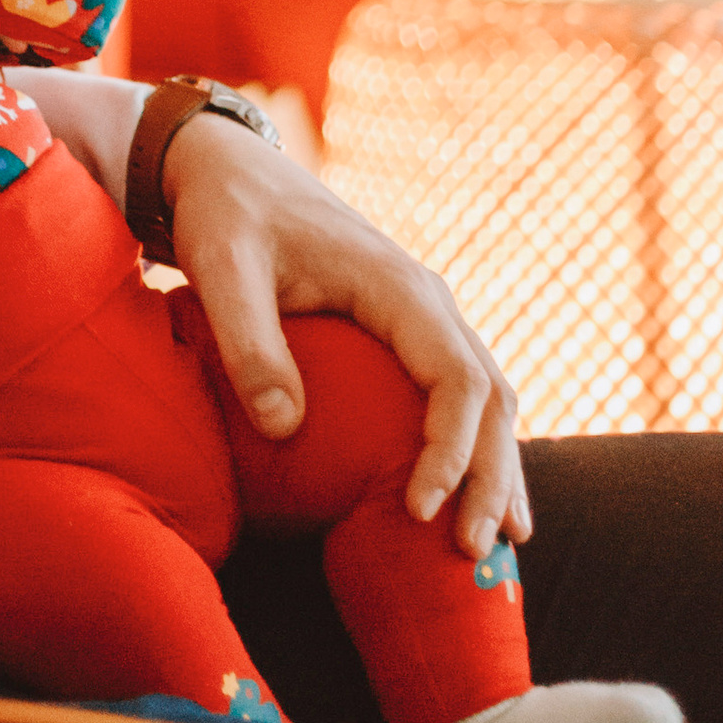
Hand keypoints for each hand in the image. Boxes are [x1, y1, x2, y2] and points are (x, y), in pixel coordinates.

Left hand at [27, 71, 528, 559]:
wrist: (226, 170)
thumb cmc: (225, 217)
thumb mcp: (223, 269)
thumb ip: (251, 345)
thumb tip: (285, 428)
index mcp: (398, 287)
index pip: (456, 379)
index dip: (449, 449)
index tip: (418, 508)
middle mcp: (427, 302)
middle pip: (490, 398)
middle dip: (490, 478)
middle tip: (476, 552)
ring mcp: (421, 317)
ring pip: (487, 399)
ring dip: (495, 469)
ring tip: (499, 544)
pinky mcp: (403, 332)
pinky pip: (457, 394)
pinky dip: (473, 448)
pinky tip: (468, 498)